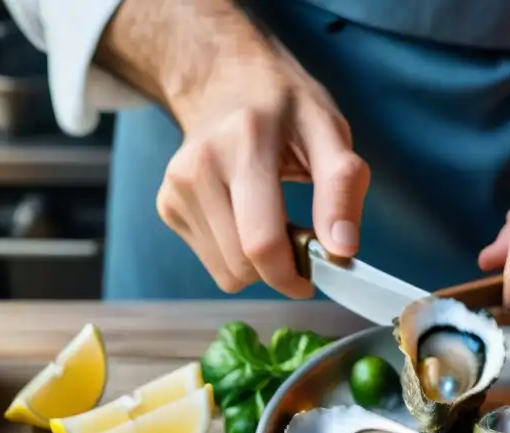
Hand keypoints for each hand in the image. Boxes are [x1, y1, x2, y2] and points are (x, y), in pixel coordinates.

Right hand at [156, 37, 369, 296]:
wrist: (223, 78)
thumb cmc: (285, 107)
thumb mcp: (330, 131)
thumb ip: (342, 189)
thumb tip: (342, 251)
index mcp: (245, 141)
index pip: (262, 241)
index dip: (292, 275)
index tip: (315, 277)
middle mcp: (200, 165)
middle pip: (242, 264)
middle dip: (279, 268)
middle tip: (301, 239)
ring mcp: (177, 186)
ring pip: (226, 271)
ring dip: (258, 264)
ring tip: (273, 221)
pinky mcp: (168, 205)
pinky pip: (212, 261)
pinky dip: (236, 254)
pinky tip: (246, 216)